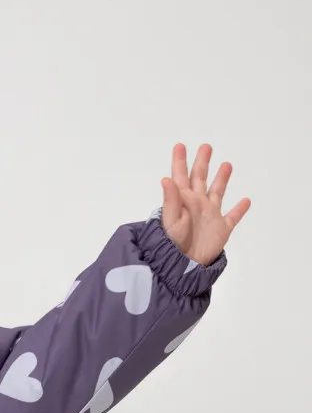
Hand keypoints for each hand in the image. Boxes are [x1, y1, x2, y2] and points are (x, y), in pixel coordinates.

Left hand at [159, 143, 249, 265]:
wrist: (184, 266)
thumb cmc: (172, 244)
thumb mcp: (169, 220)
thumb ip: (170, 199)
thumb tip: (166, 178)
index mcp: (183, 200)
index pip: (181, 175)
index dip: (180, 161)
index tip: (180, 146)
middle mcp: (197, 204)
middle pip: (200, 178)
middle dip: (203, 162)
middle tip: (206, 147)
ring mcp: (210, 216)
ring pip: (217, 193)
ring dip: (221, 179)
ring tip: (227, 164)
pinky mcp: (221, 229)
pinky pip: (233, 217)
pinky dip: (240, 209)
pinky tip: (245, 201)